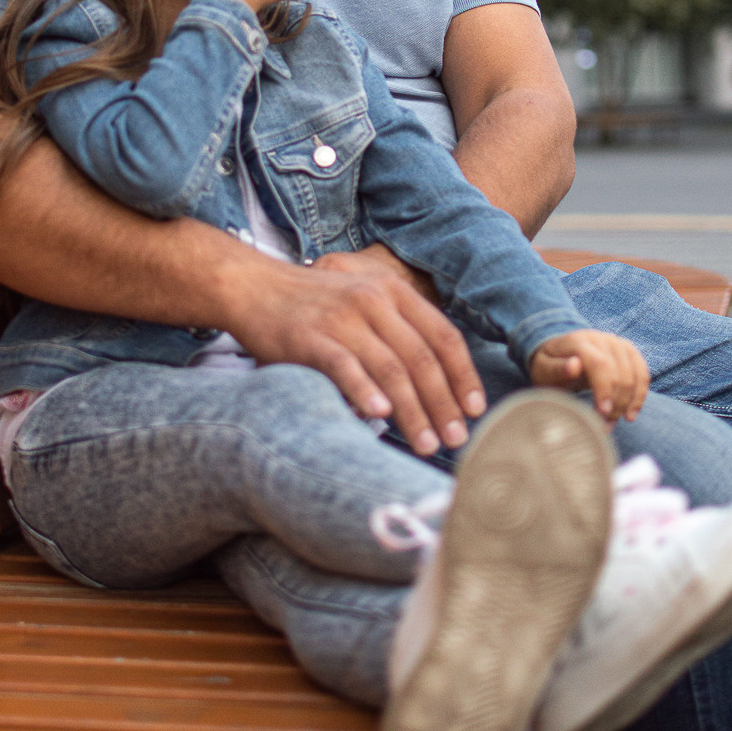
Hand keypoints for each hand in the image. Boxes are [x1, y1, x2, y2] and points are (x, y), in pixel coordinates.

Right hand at [221, 248, 485, 457]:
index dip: (463, 374)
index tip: (476, 409)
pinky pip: (345, 367)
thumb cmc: (316, 305)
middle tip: (456, 439)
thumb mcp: (364, 303)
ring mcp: (342, 318)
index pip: (443, 335)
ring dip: (414, 410)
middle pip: (422, 358)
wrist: (255, 287)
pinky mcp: (310, 337)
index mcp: (393, 292)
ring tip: (426, 443)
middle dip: (444, 403)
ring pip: (391, 368)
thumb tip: (436, 386)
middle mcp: (373, 300)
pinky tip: (380, 416)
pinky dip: (366, 391)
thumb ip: (396, 333)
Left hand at [528, 330, 649, 424]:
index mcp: (578, 341)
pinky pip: (642, 374)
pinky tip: (630, 414)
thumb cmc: (549, 366)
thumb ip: (557, 369)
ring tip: (611, 423)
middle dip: (615, 403)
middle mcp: (601, 338)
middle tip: (603, 425)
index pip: (599, 363)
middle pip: (619, 371)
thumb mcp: (544, 369)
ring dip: (627, 403)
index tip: (602, 413)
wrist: (559, 353)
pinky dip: (639, 396)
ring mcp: (617, 343)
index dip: (604, 389)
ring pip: (634, 374)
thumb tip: (574, 365)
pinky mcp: (629, 352)